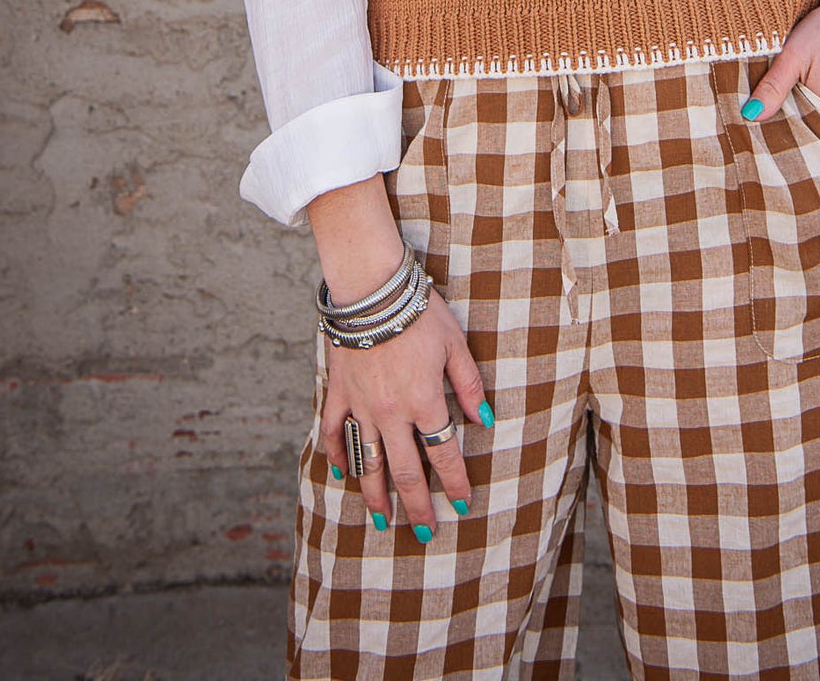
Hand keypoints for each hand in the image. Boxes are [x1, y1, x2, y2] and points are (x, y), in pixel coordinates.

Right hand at [319, 286, 491, 540]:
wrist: (372, 288)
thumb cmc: (419, 311)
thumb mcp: (455, 344)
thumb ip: (468, 384)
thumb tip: (485, 421)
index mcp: (424, 401)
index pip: (443, 454)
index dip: (455, 483)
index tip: (463, 505)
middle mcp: (392, 412)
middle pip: (404, 470)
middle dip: (416, 504)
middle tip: (423, 531)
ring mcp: (361, 405)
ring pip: (368, 461)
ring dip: (375, 494)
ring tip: (382, 520)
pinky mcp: (339, 392)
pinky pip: (335, 431)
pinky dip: (337, 455)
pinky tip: (342, 473)